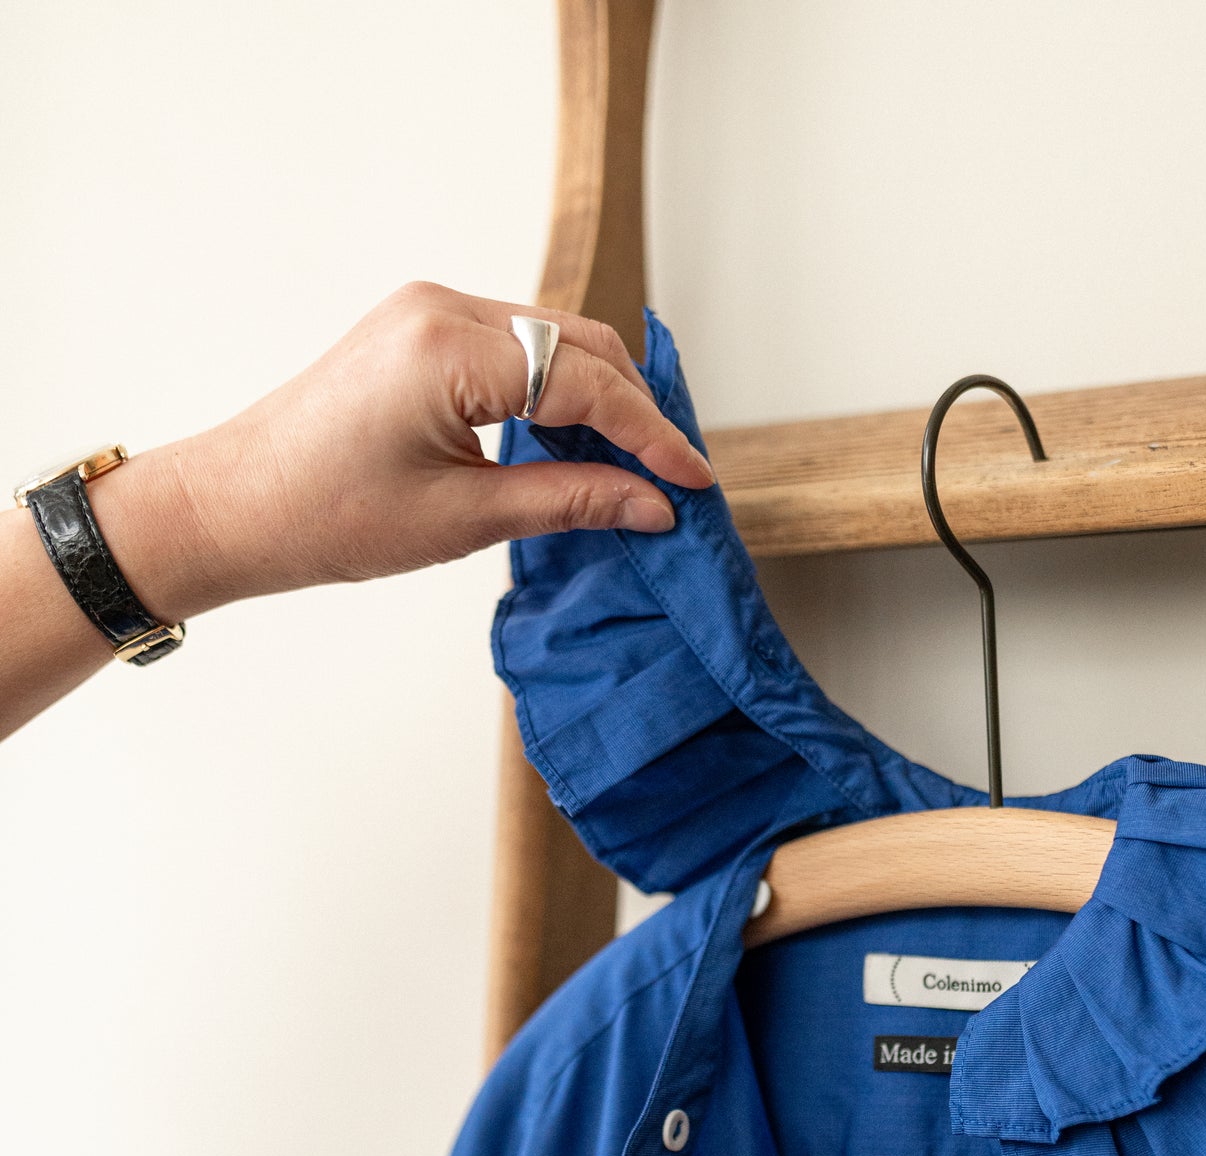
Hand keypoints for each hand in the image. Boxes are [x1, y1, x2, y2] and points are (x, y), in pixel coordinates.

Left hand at [94, 283, 714, 620]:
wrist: (234, 506)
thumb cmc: (325, 516)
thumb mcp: (463, 520)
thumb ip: (570, 502)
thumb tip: (653, 507)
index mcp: (451, 348)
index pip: (587, 382)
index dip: (651, 435)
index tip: (694, 484)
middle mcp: (443, 308)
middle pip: (580, 344)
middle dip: (636, 410)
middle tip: (674, 479)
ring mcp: (430, 311)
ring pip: (554, 342)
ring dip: (601, 400)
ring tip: (635, 470)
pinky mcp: (421, 329)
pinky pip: (517, 348)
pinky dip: (558, 393)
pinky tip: (578, 446)